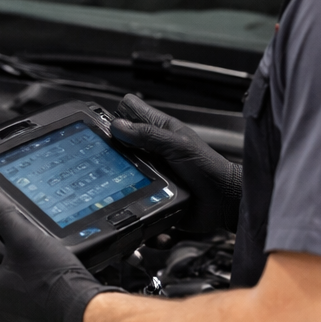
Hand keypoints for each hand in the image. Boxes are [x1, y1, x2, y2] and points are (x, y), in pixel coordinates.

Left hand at [0, 188, 117, 321]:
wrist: (82, 310)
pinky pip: (23, 303)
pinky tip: (41, 278)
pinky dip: (26, 290)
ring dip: (9, 276)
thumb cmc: (54, 281)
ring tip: (23, 259)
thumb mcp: (25, 238)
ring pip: (4, 292)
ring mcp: (15, 318)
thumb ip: (3, 216)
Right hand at [111, 93, 241, 235]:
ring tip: (109, 188)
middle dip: (108, 152)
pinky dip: (129, 205)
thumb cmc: (209, 169)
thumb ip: (149, 135)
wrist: (223, 203)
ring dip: (116, 181)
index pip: (130, 113)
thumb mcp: (178, 145)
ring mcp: (149, 173)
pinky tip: (129, 209)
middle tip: (97, 160)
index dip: (115, 115)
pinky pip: (132, 199)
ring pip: (121, 173)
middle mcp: (150, 150)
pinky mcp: (150, 195)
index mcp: (159, 131)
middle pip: (119, 145)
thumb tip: (118, 125)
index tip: (99, 126)